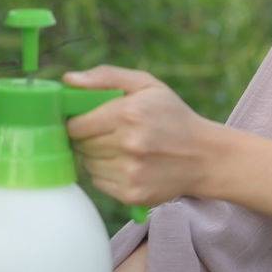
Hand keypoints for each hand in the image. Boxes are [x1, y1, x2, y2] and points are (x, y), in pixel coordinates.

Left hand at [64, 66, 213, 205]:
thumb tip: (67, 79)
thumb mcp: (147, 85)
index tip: (86, 118)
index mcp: (129, 113)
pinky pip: (98, 181)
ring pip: (87, 164)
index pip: (76, 123)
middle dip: (88, 137)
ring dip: (95, 155)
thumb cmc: (171, 115)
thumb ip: (106, 76)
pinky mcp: (131, 194)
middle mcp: (129, 144)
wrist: (204, 156)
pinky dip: (106, 172)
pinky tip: (126, 163)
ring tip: (120, 147)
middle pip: (80, 144)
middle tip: (108, 131)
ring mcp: (130, 172)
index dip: (77, 120)